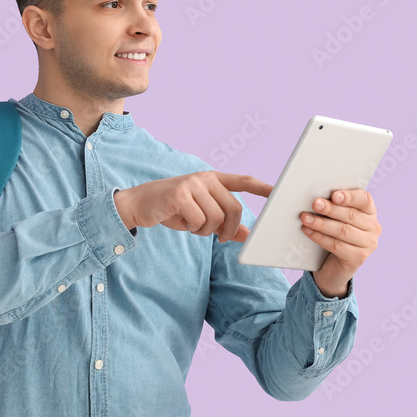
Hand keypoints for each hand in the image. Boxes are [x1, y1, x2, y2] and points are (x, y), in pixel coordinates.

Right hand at [114, 171, 272, 243]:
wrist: (138, 205)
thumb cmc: (172, 210)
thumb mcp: (200, 217)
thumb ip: (224, 223)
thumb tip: (246, 234)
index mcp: (213, 180)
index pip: (243, 181)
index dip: (262, 187)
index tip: (278, 192)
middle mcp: (205, 179)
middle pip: (234, 208)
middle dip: (229, 228)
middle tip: (220, 237)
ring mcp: (192, 184)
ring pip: (216, 217)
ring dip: (206, 231)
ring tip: (193, 226)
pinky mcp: (180, 194)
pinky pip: (199, 220)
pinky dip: (192, 228)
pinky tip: (181, 222)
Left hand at [300, 189, 380, 297]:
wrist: (334, 266)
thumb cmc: (334, 234)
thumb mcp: (337, 218)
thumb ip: (334, 206)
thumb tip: (318, 198)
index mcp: (370, 212)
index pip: (365, 199)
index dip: (350, 197)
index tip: (334, 195)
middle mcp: (373, 227)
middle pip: (351, 215)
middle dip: (331, 209)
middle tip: (315, 204)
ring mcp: (368, 244)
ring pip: (343, 231)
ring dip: (322, 223)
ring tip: (306, 218)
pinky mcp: (358, 258)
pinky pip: (337, 245)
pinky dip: (320, 237)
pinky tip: (308, 231)